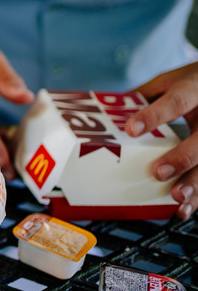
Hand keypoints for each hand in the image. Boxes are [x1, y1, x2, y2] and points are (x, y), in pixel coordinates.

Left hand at [125, 62, 197, 219]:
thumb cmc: (189, 83)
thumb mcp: (167, 82)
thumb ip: (141, 96)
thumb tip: (102, 112)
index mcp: (193, 88)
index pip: (176, 101)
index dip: (154, 116)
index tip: (131, 129)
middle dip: (181, 157)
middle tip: (158, 173)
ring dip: (194, 182)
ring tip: (176, 197)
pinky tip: (183, 208)